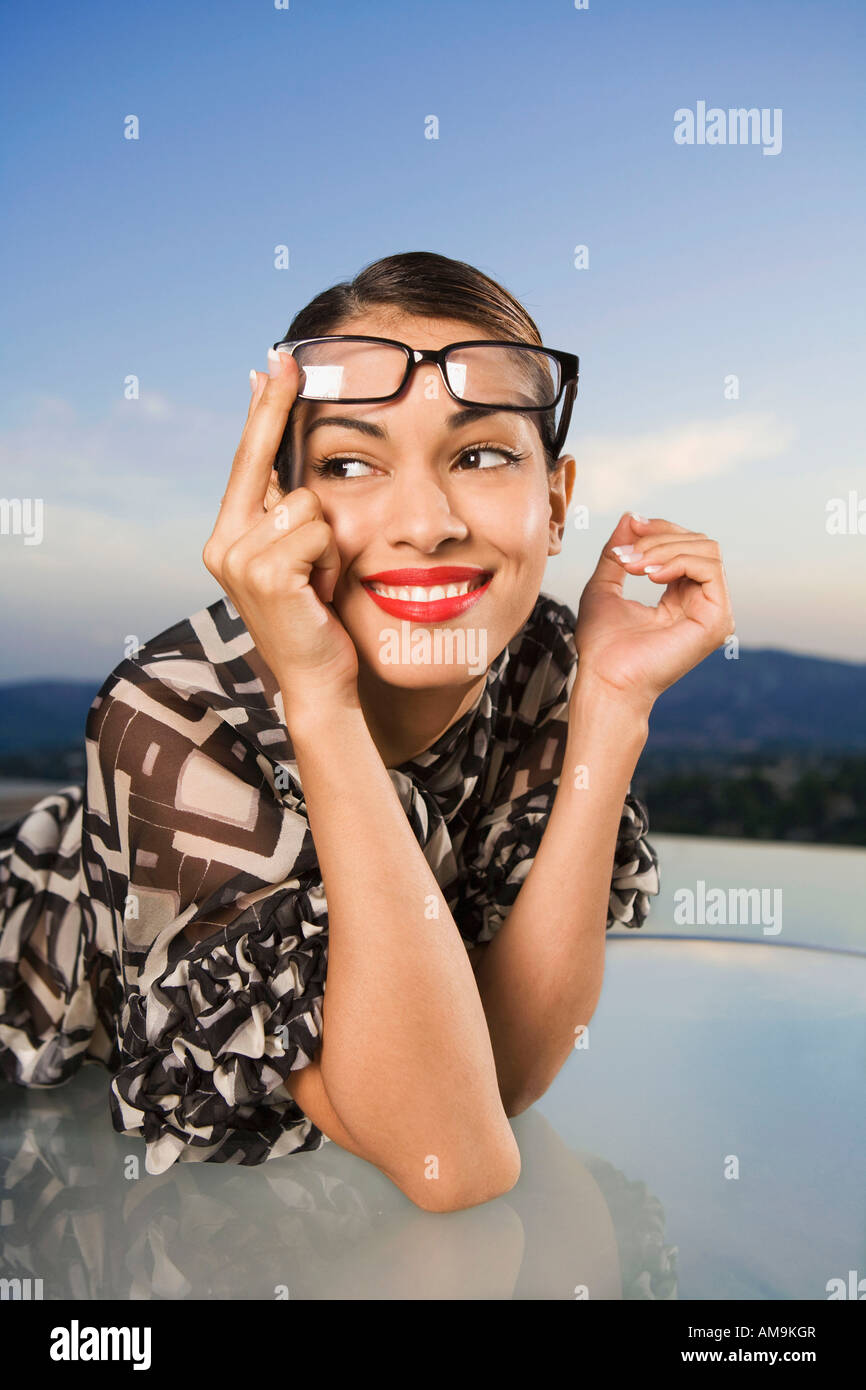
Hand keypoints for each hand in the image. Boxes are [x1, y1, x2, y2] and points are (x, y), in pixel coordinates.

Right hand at [202, 351, 360, 726]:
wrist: (320, 680)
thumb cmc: (319, 619)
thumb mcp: (300, 558)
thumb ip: (288, 513)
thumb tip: (294, 460)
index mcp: (229, 536)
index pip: (247, 459)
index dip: (263, 409)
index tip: (274, 362)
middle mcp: (223, 542)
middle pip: (266, 461)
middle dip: (279, 418)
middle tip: (285, 360)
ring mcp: (238, 558)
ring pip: (305, 501)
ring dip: (328, 540)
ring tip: (321, 580)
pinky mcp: (264, 572)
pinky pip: (317, 528)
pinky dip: (331, 558)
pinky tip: (321, 591)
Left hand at [573, 511, 735, 717]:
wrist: (605, 679)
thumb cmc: (602, 645)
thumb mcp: (605, 585)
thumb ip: (619, 552)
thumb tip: (631, 516)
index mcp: (681, 597)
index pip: (685, 546)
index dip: (658, 530)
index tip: (629, 529)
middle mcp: (702, 603)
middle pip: (698, 542)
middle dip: (658, 538)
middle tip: (624, 554)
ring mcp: (714, 612)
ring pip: (705, 550)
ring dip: (664, 548)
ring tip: (632, 565)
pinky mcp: (717, 619)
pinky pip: (708, 568)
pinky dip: (677, 561)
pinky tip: (649, 574)